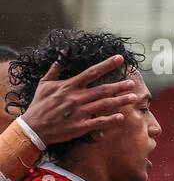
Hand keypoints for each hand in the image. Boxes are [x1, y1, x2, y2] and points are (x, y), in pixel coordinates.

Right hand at [18, 54, 137, 143]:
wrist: (33, 127)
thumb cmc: (39, 105)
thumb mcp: (44, 84)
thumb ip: (55, 69)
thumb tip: (62, 52)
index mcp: (69, 86)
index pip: (91, 72)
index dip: (107, 65)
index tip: (119, 58)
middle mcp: (76, 98)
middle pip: (102, 90)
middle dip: (119, 86)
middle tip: (132, 83)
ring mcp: (79, 112)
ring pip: (104, 105)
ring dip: (120, 101)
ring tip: (133, 97)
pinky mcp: (80, 126)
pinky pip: (98, 122)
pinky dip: (110, 120)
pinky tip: (121, 117)